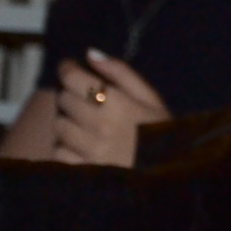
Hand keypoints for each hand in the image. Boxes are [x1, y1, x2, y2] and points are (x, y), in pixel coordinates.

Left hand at [52, 50, 170, 166]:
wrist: (170, 176)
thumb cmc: (162, 135)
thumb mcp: (151, 100)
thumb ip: (121, 73)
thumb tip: (90, 54)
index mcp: (117, 104)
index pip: (72, 78)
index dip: (67, 70)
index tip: (70, 69)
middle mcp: (100, 126)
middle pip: (63, 100)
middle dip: (71, 96)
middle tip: (86, 102)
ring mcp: (89, 151)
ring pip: (59, 126)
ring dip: (68, 123)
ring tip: (87, 128)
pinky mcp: (82, 172)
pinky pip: (59, 153)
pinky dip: (67, 150)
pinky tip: (85, 150)